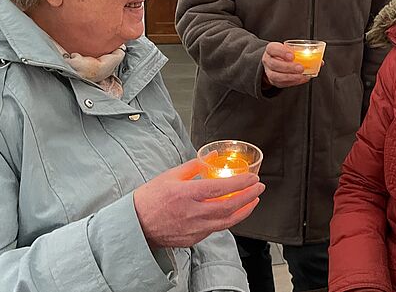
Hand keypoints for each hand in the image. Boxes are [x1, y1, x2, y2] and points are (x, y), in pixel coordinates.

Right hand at [134, 158, 264, 248]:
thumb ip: (194, 166)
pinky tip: (234, 212)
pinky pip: (216, 229)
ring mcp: (194, 229)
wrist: (135, 224)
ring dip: (244, 211)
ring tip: (253, 201)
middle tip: (259, 188)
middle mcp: (192, 213)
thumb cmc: (150, 199)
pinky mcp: (193, 238)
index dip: (240, 183)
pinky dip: (228, 220)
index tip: (252, 178)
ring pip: (226, 222)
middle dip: (248, 196)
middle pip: (229, 207)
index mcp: (186, 194)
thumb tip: (211, 156)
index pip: (220, 189)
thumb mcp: (170, 175)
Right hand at [262, 41, 309, 87]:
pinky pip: (281, 83)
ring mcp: (269, 72)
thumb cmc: (283, 54)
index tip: (292, 55)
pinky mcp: (273, 81)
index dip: (282, 52)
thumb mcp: (289, 49)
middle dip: (288, 67)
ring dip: (290, 76)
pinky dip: (292, 82)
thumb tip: (320, 61)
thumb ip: (303, 53)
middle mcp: (268, 60)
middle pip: (274, 64)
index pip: (273, 49)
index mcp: (271, 49)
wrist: (274, 62)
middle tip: (300, 68)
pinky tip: (300, 79)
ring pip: (276, 76)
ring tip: (301, 76)